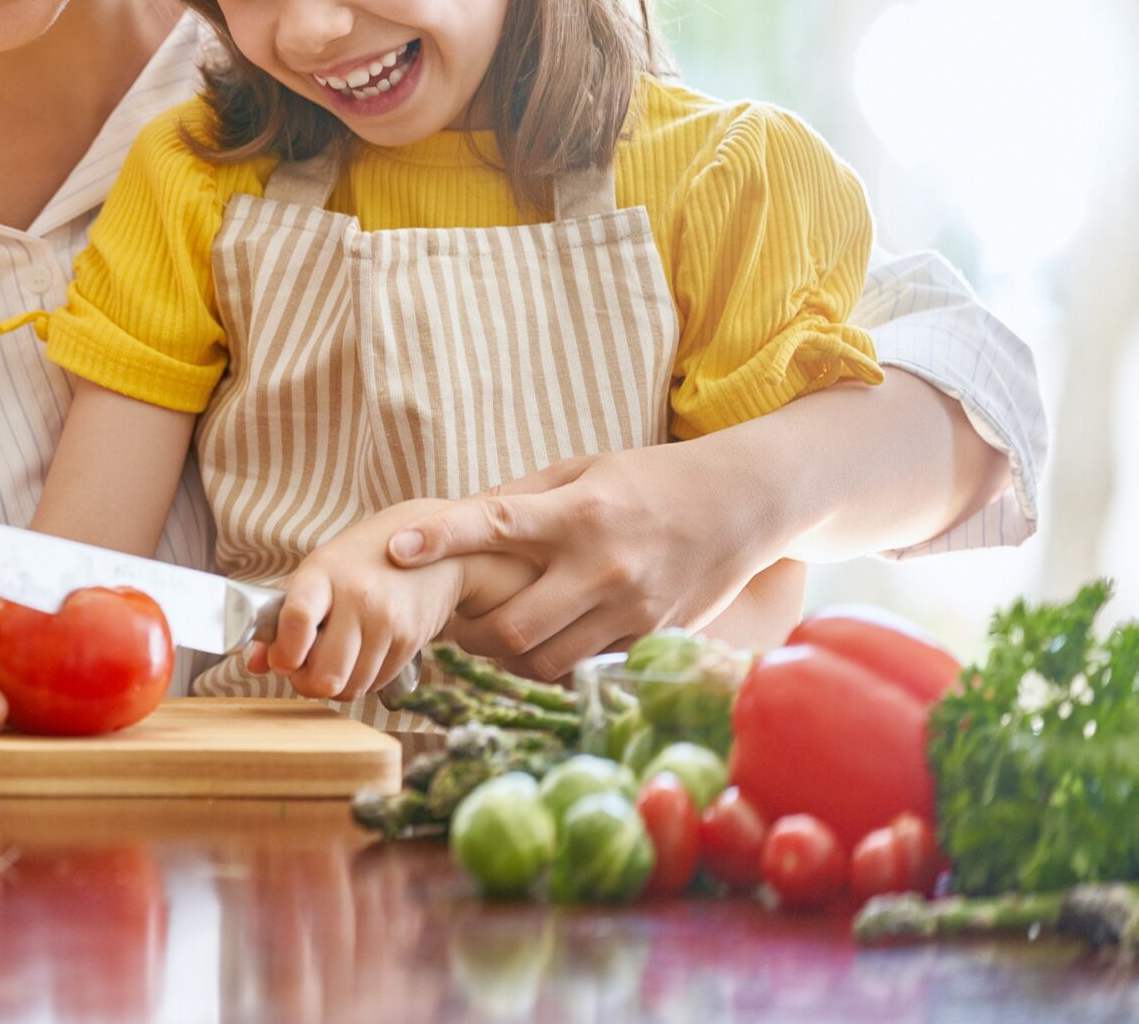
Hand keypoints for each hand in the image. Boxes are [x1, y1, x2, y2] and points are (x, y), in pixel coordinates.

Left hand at [247, 535, 456, 702]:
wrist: (428, 552)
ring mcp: (389, 621)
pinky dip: (361, 680)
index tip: (282, 660)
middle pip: (325, 674)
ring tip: (332, 658)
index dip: (285, 653)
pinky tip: (359, 654)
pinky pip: (374, 684)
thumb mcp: (315, 575)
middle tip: (303, 668)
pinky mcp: (411, 641)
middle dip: (307, 682)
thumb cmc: (360, 562)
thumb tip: (256, 663)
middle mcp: (359, 598)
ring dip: (335, 684)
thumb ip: (282, 620)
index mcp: (324, 574)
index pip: (298, 619)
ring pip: (350, 688)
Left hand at [384, 445, 770, 679]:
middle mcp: (601, 565)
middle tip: (455, 620)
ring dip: (506, 656)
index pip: (494, 525)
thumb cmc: (651, 479)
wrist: (741, 503)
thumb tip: (457, 516)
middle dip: (470, 631)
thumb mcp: (584, 469)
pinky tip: (544, 644)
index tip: (396, 547)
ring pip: (543, 660)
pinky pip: (585, 668)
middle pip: (510, 626)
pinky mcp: (652, 637)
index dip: (441, 538)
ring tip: (494, 636)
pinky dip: (553, 663)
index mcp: (578, 512)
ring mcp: (629, 608)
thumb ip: (522, 497)